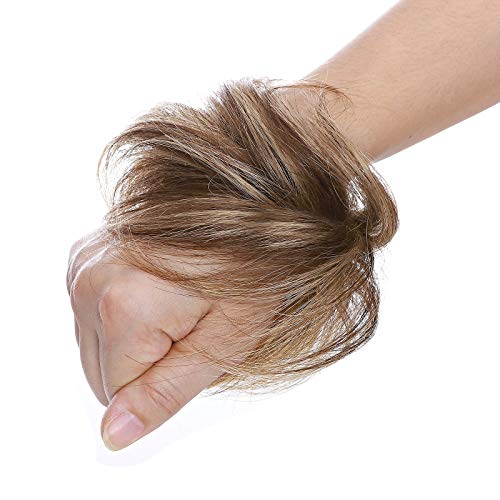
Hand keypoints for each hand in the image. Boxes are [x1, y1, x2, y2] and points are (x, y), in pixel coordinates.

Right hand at [67, 228, 257, 450]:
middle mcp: (89, 278)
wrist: (253, 208)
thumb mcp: (225, 342)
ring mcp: (83, 261)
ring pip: (95, 344)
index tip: (197, 338)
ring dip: (134, 336)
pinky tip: (157, 286)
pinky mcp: (85, 254)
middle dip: (147, 359)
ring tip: (175, 298)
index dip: (165, 376)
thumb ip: (164, 393)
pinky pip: (92, 313)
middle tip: (190, 318)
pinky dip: (123, 313)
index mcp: (121, 304)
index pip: (117, 392)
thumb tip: (112, 434)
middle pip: (99, 370)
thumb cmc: (254, 270)